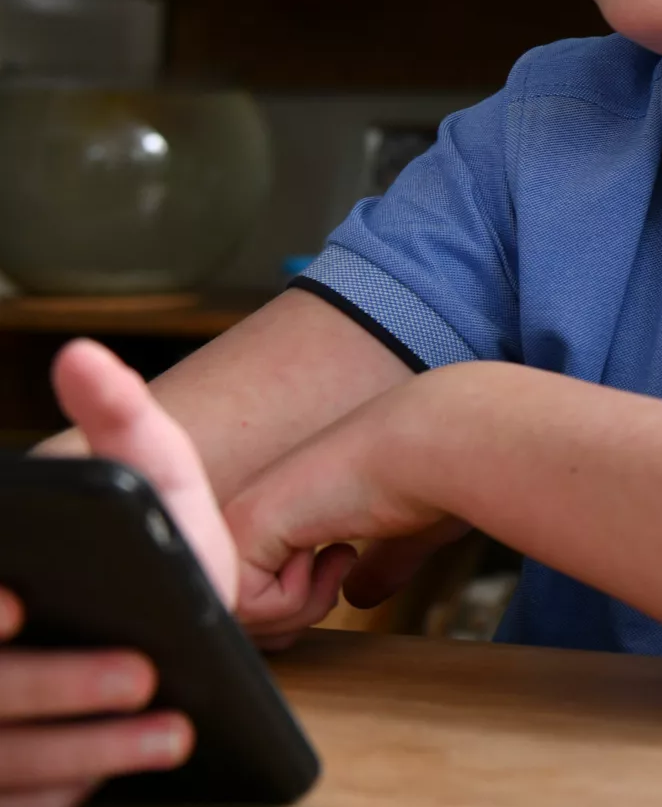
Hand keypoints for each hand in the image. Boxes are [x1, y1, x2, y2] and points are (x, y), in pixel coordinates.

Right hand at [0, 340, 231, 801]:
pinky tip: (125, 778)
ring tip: (169, 731)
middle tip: (138, 674)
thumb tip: (80, 354)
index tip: (18, 606)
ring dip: (82, 749)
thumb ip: (122, 421)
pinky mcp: (15, 781)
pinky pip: (15, 804)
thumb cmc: (158, 554)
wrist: (189, 635)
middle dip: (52, 686)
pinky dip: (63, 796)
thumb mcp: (154, 484)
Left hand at [222, 372, 461, 647]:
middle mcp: (251, 507)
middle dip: (297, 614)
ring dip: (305, 605)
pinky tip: (332, 548)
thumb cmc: (433, 477)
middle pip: (241, 614)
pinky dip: (300, 598)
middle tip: (339, 565)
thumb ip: (377, 563)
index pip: (256, 588)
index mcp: (282, 505)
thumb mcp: (402, 535)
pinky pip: (248, 609)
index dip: (298, 605)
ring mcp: (239, 516)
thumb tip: (361, 596)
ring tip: (339, 554)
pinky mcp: (244, 527)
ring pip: (241, 617)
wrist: (437, 447)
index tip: (345, 561)